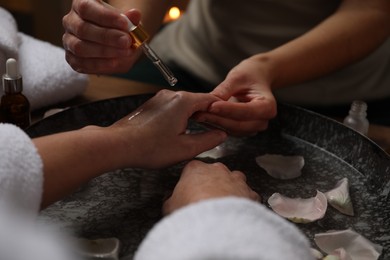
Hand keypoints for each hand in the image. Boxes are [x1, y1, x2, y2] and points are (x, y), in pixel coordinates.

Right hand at [62, 0, 140, 73]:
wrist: (118, 46)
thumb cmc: (119, 29)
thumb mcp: (126, 23)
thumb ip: (130, 19)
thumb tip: (135, 14)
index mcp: (80, 5)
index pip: (86, 8)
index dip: (106, 17)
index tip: (125, 24)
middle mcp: (71, 22)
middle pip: (83, 29)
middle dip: (107, 36)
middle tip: (126, 41)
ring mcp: (69, 41)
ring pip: (80, 47)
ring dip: (104, 51)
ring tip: (124, 52)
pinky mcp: (72, 59)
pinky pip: (82, 63)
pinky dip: (100, 64)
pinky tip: (114, 62)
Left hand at [108, 90, 226, 168]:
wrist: (119, 144)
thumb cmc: (150, 148)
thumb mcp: (185, 148)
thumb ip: (208, 140)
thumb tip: (221, 135)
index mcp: (183, 101)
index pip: (211, 100)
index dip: (221, 110)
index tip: (228, 119)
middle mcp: (172, 95)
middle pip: (197, 101)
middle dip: (208, 114)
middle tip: (216, 128)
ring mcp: (159, 98)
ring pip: (184, 104)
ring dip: (193, 116)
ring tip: (199, 131)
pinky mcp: (151, 105)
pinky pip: (172, 107)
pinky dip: (180, 116)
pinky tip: (179, 130)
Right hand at [163, 160, 259, 214]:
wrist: (217, 223)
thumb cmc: (192, 211)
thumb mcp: (170, 207)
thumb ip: (169, 200)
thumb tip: (169, 201)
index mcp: (196, 169)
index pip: (192, 169)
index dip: (191, 181)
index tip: (189, 190)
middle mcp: (218, 170)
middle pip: (215, 172)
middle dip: (212, 183)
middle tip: (207, 199)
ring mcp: (236, 180)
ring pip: (235, 180)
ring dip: (231, 189)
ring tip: (225, 205)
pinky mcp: (249, 192)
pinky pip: (249, 194)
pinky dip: (246, 201)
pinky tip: (240, 212)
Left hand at [194, 56, 276, 135]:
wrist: (256, 78)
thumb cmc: (250, 75)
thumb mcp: (238, 77)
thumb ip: (225, 90)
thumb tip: (210, 101)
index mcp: (267, 106)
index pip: (246, 111)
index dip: (228, 110)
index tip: (211, 106)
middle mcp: (263, 120)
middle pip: (238, 124)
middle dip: (217, 119)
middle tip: (198, 113)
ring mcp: (253, 127)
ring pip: (231, 130)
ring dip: (213, 123)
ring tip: (197, 115)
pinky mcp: (243, 130)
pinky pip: (228, 130)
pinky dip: (214, 125)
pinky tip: (202, 118)